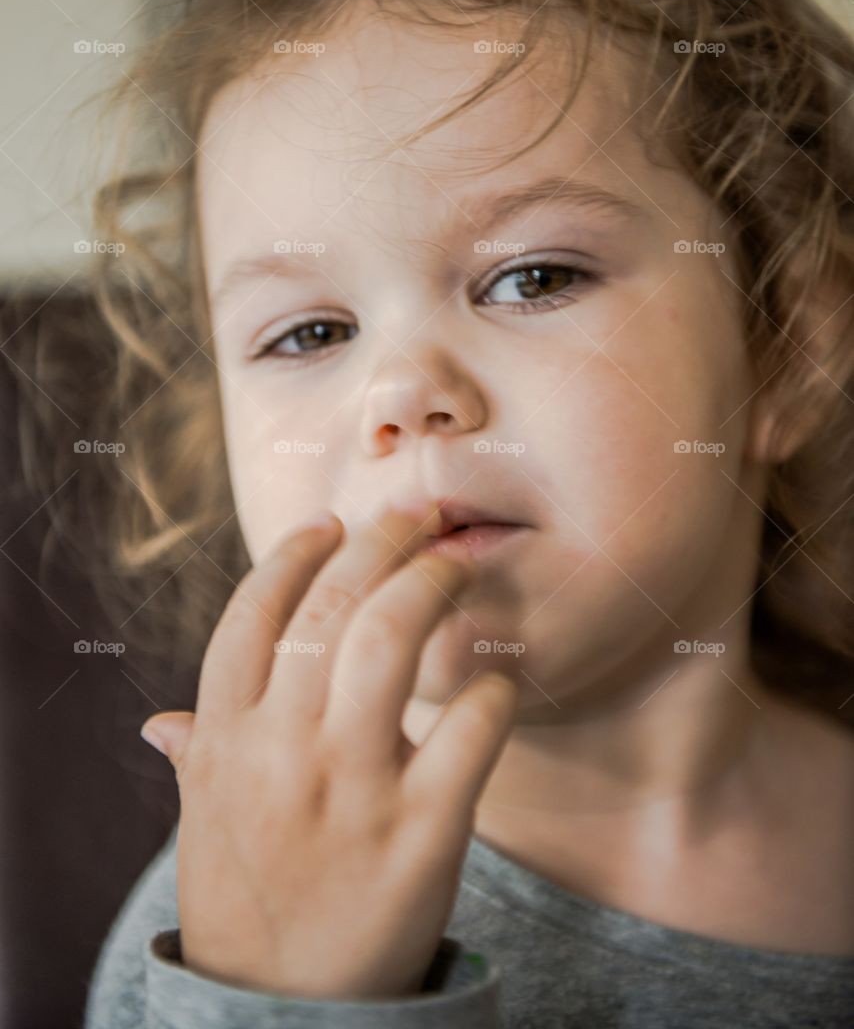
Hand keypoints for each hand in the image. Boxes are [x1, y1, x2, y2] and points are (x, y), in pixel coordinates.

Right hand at [140, 504, 518, 998]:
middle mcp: (279, 752)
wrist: (283, 1017)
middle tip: (414, 518)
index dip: (294, 553)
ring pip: (389, 640)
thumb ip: (195, 756)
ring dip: (428, 582)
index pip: (252, 613)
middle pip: (329, 605)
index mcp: (223, 741)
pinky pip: (469, 731)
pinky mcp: (423, 834)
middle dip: (379, 541)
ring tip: (453, 562)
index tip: (331, 522)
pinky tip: (498, 675)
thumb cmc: (247, 900)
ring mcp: (351, 791)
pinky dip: (493, 687)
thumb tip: (160, 721)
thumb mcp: (203, 823)